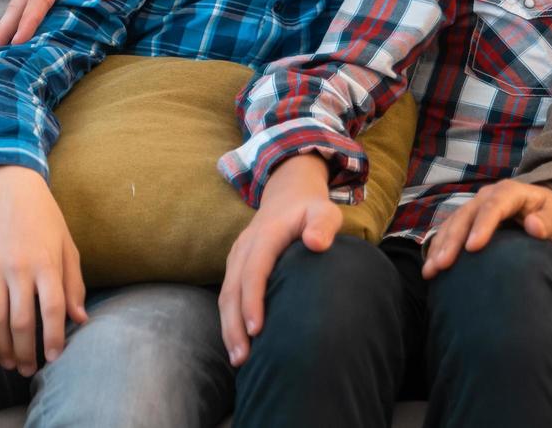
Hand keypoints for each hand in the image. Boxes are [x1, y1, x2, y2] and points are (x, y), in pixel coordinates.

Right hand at [0, 166, 88, 375]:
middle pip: (21, 321)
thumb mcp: (68, 246)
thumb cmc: (46, 219)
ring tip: (10, 363)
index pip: (52, 309)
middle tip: (29, 370)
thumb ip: (73, 284)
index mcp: (47, 262)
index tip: (55, 357)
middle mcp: (19, 268)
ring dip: (2, 346)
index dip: (54, 337)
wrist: (7, 189)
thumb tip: (80, 319)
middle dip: (26, 351)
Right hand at [218, 154, 338, 366]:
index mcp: (265, 236)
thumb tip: (316, 244)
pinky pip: (228, 294)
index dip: (253, 301)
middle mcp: (245, 247)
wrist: (288, 194)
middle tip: (242, 357)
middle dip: (234, 325)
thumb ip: (323, 225)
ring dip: (228, 327)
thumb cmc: (311, 208)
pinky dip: (230, 318)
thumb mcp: (325, 210)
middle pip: (232, 290)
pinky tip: (238, 341)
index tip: (257, 330)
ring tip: (238, 358)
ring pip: (226, 295)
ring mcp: (237, 256)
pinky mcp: (236, 265)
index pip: (254, 272)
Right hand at [421, 180, 551, 279]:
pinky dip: (437, 248)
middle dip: (453, 239)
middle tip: (443, 264)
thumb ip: (548, 221)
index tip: (473, 247)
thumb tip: (534, 226)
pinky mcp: (465, 218)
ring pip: (452, 222)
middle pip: (467, 215)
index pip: (495, 205)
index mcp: (511, 191)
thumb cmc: (548, 215)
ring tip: (431, 270)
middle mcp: (487, 195)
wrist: (539, 209)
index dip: (482, 224)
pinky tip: (429, 267)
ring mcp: (473, 206)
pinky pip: (447, 231)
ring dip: (440, 246)